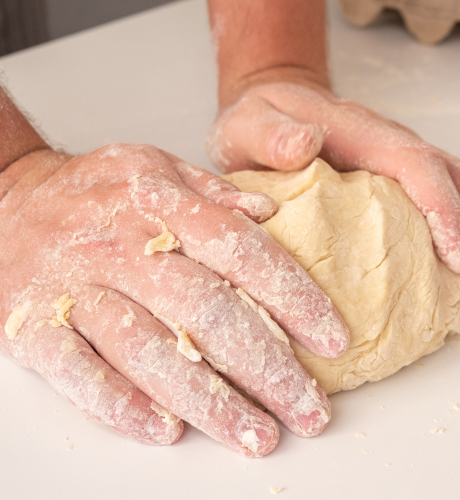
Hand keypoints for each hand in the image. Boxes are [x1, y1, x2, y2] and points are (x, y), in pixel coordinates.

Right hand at [0, 143, 349, 456]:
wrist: (0, 204)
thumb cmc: (86, 192)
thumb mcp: (149, 167)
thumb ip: (210, 191)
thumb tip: (268, 213)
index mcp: (157, 203)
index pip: (240, 251)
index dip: (293, 297)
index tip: (332, 340)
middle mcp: (121, 245)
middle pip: (206, 311)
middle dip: (266, 366)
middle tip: (308, 410)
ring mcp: (75, 287)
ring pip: (151, 350)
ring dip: (209, 401)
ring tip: (256, 435)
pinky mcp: (33, 324)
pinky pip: (80, 372)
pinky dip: (122, 404)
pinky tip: (166, 430)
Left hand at [206, 69, 459, 272]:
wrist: (263, 113)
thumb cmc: (255, 124)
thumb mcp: (248, 126)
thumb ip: (271, 136)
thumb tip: (306, 143)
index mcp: (353, 130)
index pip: (410, 163)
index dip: (440, 206)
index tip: (455, 254)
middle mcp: (379, 142)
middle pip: (440, 175)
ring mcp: (382, 158)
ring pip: (437, 183)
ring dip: (454, 223)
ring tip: (456, 276)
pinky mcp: (377, 176)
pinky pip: (416, 196)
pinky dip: (435, 223)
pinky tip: (434, 258)